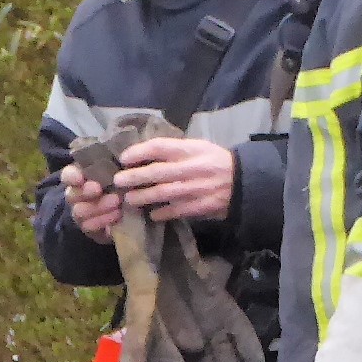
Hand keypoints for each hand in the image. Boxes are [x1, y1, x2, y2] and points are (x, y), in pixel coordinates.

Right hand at [61, 163, 122, 241]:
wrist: (124, 208)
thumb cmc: (121, 183)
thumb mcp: (119, 170)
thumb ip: (115, 164)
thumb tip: (126, 155)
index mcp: (80, 177)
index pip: (68, 175)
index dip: (71, 176)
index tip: (80, 178)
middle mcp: (75, 195)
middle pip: (71, 194)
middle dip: (85, 191)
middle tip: (99, 189)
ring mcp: (79, 212)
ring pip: (79, 211)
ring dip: (98, 207)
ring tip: (117, 202)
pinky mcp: (87, 228)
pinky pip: (88, 226)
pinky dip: (103, 220)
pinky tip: (118, 215)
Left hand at [116, 137, 235, 222]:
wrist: (242, 180)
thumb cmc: (213, 161)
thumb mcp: (197, 147)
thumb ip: (174, 150)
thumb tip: (142, 154)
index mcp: (190, 150)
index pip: (160, 147)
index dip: (139, 152)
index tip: (124, 158)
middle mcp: (191, 168)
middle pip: (157, 172)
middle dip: (135, 176)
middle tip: (118, 181)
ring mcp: (195, 188)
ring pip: (164, 193)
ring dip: (143, 197)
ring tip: (129, 199)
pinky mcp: (200, 205)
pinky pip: (176, 210)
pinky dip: (162, 213)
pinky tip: (152, 214)